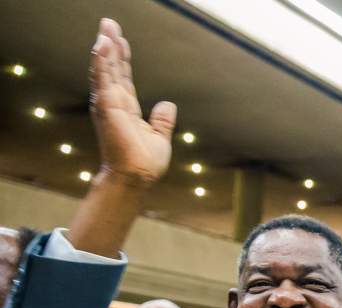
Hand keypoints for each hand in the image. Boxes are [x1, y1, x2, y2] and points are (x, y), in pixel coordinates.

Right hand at [89, 19, 174, 185]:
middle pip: (111, 68)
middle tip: (108, 23)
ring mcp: (109, 104)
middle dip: (110, 45)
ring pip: (105, 70)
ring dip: (105, 48)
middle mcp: (114, 103)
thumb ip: (162, 120)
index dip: (121, 58)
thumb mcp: (159, 136)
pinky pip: (103, 79)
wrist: (137, 177)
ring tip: (106, 29)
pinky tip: (103, 45)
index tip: (120, 39)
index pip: (123, 77)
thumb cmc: (144, 162)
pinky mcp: (107, 107)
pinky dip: (102, 61)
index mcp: (126, 108)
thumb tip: (168, 104)